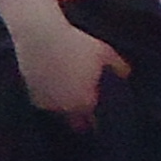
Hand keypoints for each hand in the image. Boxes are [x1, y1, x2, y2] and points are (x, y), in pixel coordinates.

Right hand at [12, 16, 129, 130]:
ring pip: (60, 115)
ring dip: (65, 110)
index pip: (94, 122)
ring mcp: (48, 103)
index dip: (98, 120)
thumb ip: (118, 66)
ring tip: (69, 99)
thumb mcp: (104, 52)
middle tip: (86, 113)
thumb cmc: (75, 44)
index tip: (99, 117)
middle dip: (82, 120)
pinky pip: (46, 105)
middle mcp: (66, 108)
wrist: (41, 37)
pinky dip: (51, 101)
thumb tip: (126, 74)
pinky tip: (54, 91)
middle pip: (76, 123)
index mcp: (85, 101)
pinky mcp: (34, 96)